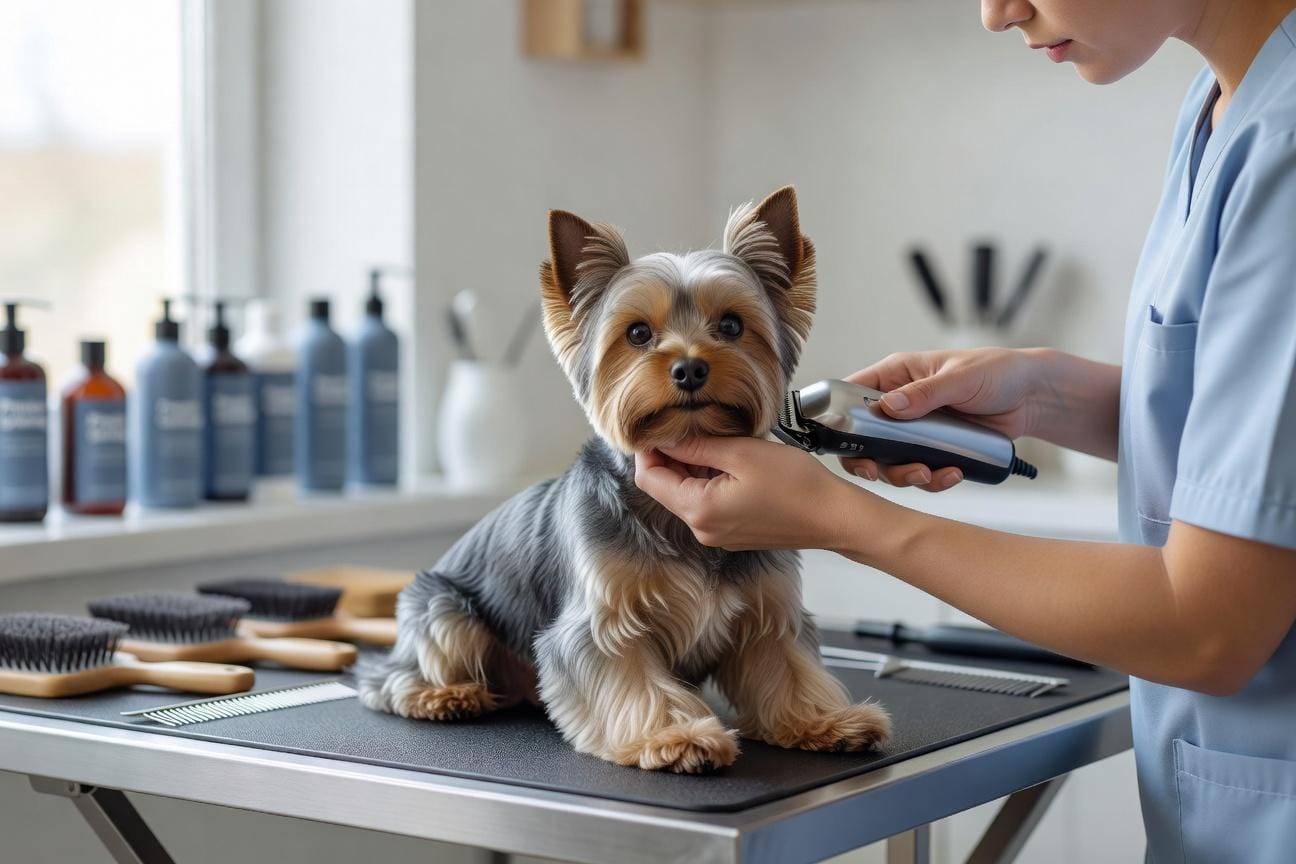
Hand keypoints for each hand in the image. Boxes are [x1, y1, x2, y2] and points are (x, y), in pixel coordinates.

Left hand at [634, 436, 859, 551]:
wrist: (835, 517)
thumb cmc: (796, 485)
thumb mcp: (741, 452)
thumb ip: (697, 445)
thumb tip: (665, 437)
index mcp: (698, 510)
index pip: (649, 478)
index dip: (648, 449)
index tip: (658, 424)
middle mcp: (702, 529)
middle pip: (665, 488)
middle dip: (670, 456)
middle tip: (687, 424)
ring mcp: (717, 535)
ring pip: (686, 494)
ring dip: (691, 467)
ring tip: (713, 438)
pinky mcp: (733, 533)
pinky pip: (707, 504)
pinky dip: (708, 480)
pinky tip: (728, 460)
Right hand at [842, 347, 1043, 490]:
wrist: (1033, 397)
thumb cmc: (997, 371)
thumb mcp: (960, 378)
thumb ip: (924, 393)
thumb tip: (888, 406)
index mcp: (896, 376)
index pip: (852, 393)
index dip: (840, 418)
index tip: (844, 442)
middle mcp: (899, 404)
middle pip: (864, 438)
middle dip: (870, 459)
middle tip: (878, 472)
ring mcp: (915, 430)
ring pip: (890, 460)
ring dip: (904, 474)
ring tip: (929, 474)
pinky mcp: (934, 450)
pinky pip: (920, 470)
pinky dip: (932, 479)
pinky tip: (952, 474)